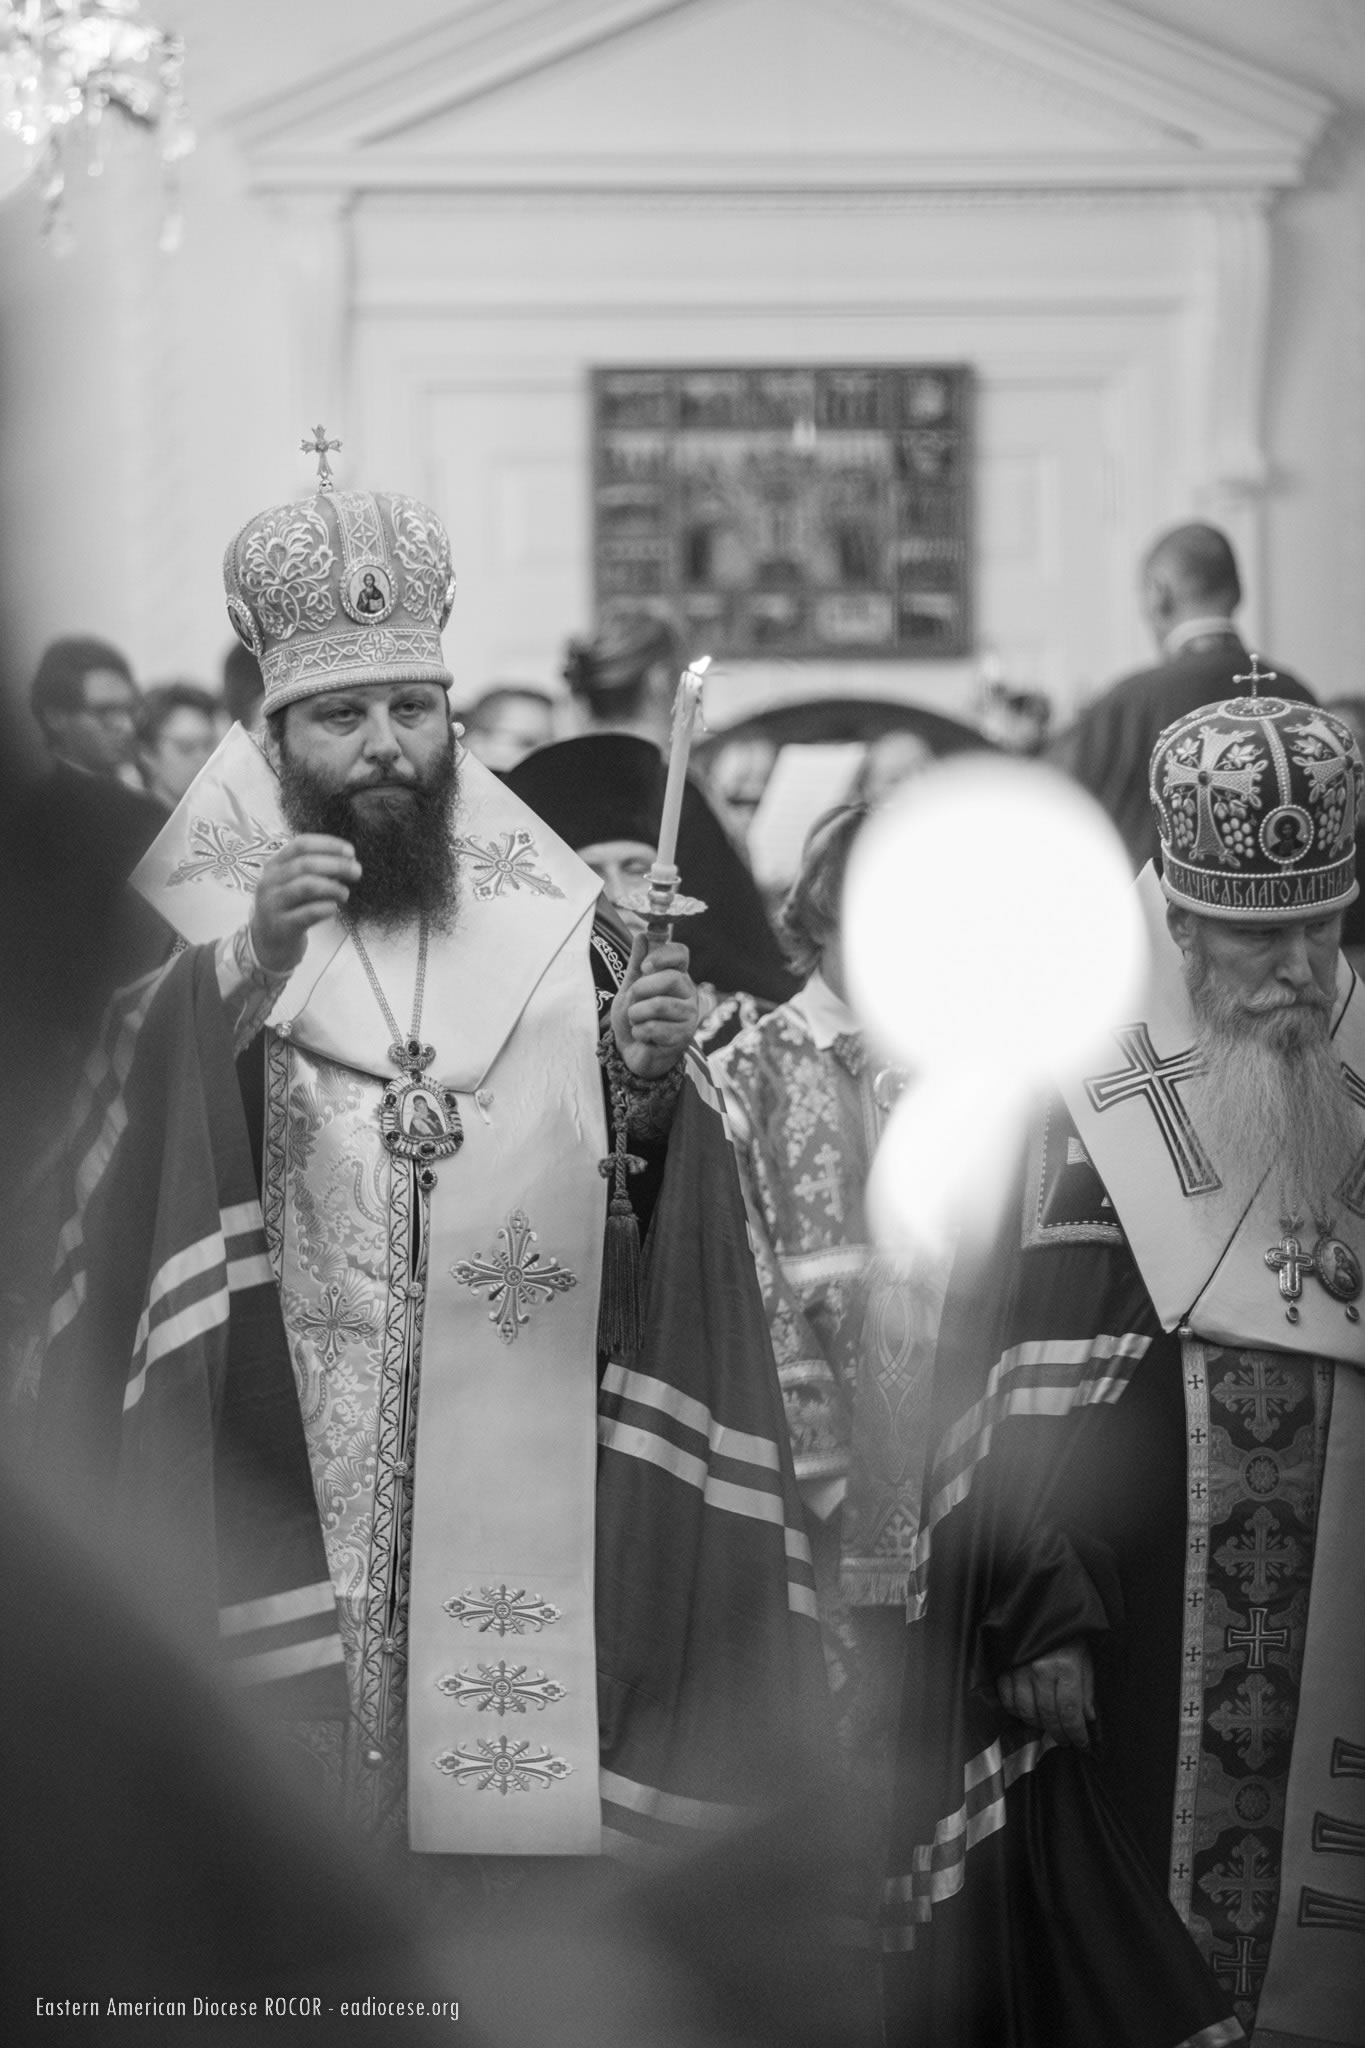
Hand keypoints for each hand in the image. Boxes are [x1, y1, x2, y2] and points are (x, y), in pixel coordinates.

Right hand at [249, 834, 361, 975]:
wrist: (268, 944)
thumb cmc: (289, 908)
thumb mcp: (294, 884)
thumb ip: (315, 871)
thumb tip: (348, 862)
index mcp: (274, 865)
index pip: (301, 844)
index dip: (329, 845)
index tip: (351, 852)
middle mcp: (270, 881)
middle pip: (306, 864)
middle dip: (336, 865)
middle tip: (357, 872)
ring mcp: (273, 904)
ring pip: (307, 886)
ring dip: (333, 887)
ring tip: (345, 894)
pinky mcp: (282, 926)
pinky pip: (308, 913)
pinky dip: (326, 908)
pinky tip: (334, 909)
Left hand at [610, 933, 698, 1079]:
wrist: (632, 1052)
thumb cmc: (635, 1017)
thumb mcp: (630, 988)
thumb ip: (637, 964)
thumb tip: (643, 936)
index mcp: (676, 976)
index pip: (680, 953)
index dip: (662, 956)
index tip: (644, 967)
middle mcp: (688, 993)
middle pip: (670, 978)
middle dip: (641, 990)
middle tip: (633, 1001)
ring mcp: (689, 1015)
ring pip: (660, 1005)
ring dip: (637, 1015)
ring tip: (636, 1021)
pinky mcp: (684, 1037)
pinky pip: (656, 1028)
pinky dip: (640, 1032)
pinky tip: (643, 1036)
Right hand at [996, 1641, 1094, 1748]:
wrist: (1041, 1607)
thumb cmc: (1067, 1634)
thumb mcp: (1085, 1658)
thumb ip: (1086, 1690)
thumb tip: (1087, 1718)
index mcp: (1065, 1668)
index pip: (1071, 1713)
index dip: (1077, 1734)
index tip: (1082, 1744)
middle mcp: (1041, 1671)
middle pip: (1048, 1716)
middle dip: (1059, 1734)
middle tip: (1066, 1741)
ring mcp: (1019, 1670)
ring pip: (1026, 1711)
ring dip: (1038, 1725)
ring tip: (1048, 1727)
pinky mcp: (1004, 1668)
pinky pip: (1007, 1700)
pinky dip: (1017, 1712)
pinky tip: (1027, 1713)